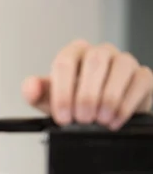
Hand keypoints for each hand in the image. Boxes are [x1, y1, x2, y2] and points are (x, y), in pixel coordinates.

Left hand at [22, 39, 152, 129]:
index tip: (63, 116)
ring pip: (120, 69)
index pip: (64, 62)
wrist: (99, 118)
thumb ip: (35, 93)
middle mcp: (100, 52)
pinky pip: (139, 82)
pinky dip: (126, 105)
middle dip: (86, 96)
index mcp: (74, 53)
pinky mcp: (142, 75)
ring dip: (108, 99)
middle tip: (82, 119)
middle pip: (94, 62)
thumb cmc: (73, 104)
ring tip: (99, 120)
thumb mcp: (49, 101)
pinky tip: (114, 120)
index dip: (63, 91)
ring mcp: (123, 61)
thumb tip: (30, 87)